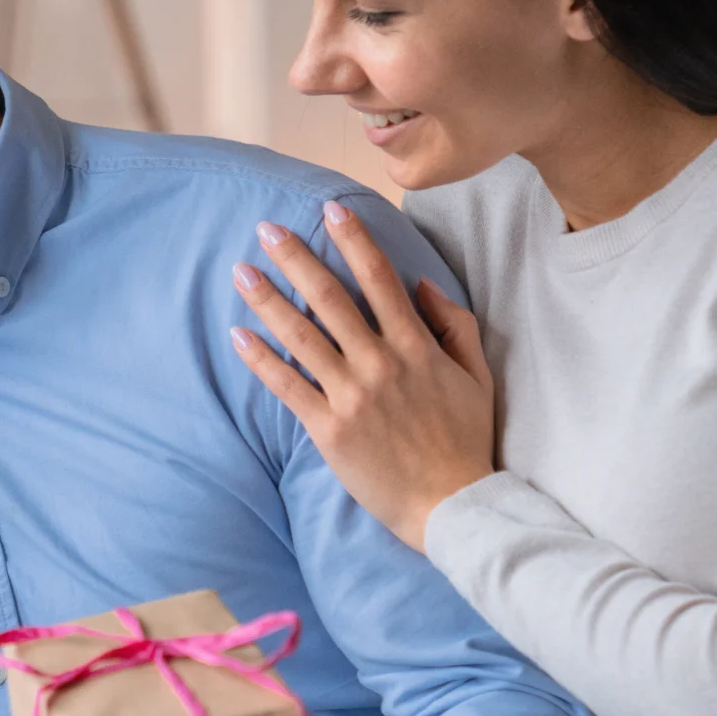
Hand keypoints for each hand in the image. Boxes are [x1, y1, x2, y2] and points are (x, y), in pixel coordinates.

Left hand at [231, 201, 498, 549]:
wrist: (451, 505)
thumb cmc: (466, 440)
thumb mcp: (477, 376)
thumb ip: (454, 325)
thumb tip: (423, 283)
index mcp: (415, 347)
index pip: (380, 278)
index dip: (353, 240)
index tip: (329, 210)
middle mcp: (380, 363)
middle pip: (330, 298)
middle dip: (296, 258)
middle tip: (266, 228)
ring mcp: (351, 396)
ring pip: (301, 336)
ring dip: (268, 300)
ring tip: (241, 272)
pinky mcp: (328, 429)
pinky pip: (288, 386)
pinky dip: (261, 359)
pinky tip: (239, 335)